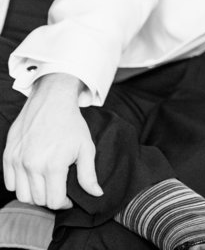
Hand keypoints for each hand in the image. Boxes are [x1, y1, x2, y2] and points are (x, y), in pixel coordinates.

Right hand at [3, 74, 102, 208]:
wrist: (52, 101)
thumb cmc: (71, 124)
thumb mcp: (86, 148)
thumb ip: (89, 175)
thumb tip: (96, 194)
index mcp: (53, 165)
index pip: (54, 201)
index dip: (64, 203)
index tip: (69, 197)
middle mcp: (32, 165)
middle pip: (38, 200)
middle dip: (51, 199)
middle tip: (59, 189)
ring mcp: (17, 161)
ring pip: (22, 195)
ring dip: (34, 194)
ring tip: (46, 184)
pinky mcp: (8, 156)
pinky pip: (9, 183)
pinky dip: (20, 185)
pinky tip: (33, 176)